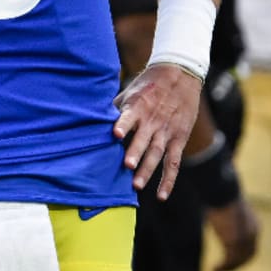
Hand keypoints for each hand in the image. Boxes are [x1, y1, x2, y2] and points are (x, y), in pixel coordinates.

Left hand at [113, 62, 201, 199]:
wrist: (180, 74)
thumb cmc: (148, 85)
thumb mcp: (130, 91)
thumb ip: (115, 108)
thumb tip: (90, 121)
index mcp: (138, 106)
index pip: (129, 116)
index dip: (123, 125)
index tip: (115, 134)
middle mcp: (153, 120)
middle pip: (144, 139)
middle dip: (135, 152)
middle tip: (126, 166)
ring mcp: (166, 131)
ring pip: (157, 153)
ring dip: (147, 169)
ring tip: (136, 185)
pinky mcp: (178, 139)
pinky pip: (174, 162)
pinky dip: (168, 180)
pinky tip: (161, 196)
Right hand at [205, 193, 258, 270]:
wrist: (223, 191)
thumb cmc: (223, 194)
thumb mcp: (230, 208)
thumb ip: (228, 215)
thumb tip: (218, 213)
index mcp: (254, 226)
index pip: (252, 247)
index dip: (242, 256)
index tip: (230, 260)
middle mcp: (253, 235)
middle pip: (248, 257)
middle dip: (236, 265)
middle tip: (224, 270)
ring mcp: (245, 240)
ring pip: (239, 262)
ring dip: (228, 269)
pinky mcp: (235, 243)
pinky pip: (229, 261)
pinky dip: (222, 268)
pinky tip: (213, 269)